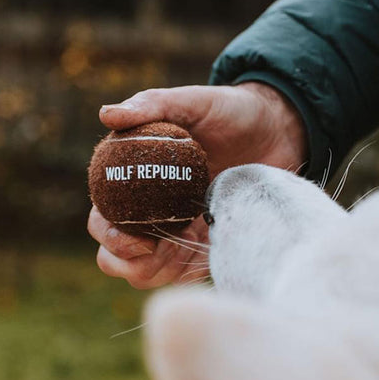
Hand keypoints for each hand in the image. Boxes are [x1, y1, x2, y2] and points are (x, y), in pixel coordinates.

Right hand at [88, 82, 306, 288]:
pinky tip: (211, 242)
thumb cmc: (230, 112)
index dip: (110, 237)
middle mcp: (146, 214)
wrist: (277, 130)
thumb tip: (106, 115)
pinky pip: (183, 277)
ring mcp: (174, 235)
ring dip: (161, 269)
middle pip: (114, 260)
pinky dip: (190, 271)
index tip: (140, 239)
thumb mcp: (193, 102)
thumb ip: (151, 105)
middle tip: (163, 247)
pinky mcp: (203, 248)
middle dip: (130, 263)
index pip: (101, 222)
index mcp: (131, 183)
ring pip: (145, 275)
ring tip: (192, 238)